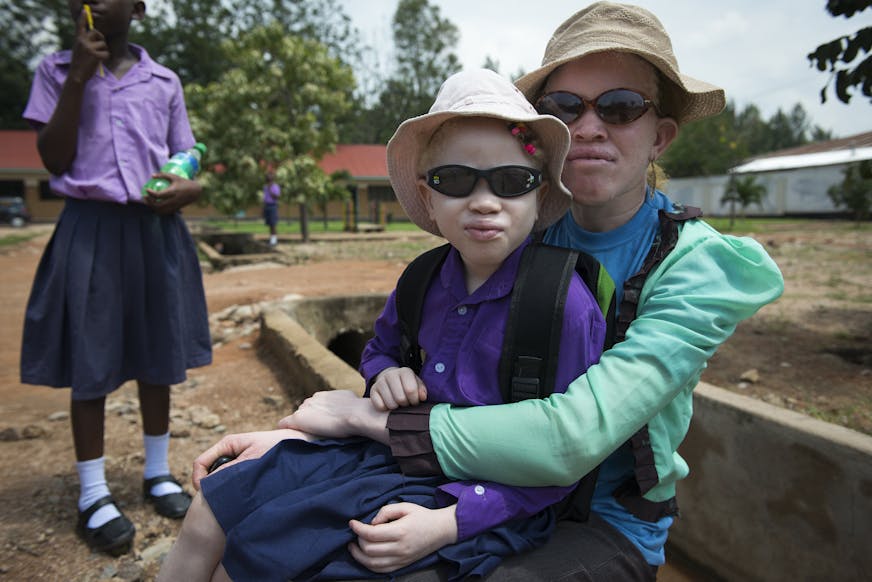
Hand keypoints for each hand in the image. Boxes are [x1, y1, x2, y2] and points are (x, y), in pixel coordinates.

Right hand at [69, 9, 107, 82]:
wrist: (76, 75)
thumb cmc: (79, 63)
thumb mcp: (79, 50)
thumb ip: (86, 42)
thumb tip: (98, 38)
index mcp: (78, 39)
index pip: (80, 26)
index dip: (82, 18)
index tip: (85, 11)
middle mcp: (82, 41)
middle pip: (97, 33)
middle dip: (101, 38)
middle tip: (100, 46)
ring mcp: (88, 48)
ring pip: (104, 44)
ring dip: (103, 51)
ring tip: (96, 57)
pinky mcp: (95, 55)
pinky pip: (106, 53)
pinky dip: (105, 58)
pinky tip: (98, 62)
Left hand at [144, 174, 202, 213]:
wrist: (195, 191)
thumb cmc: (184, 182)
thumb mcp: (174, 176)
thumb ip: (163, 175)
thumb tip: (152, 176)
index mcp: (173, 192)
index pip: (159, 195)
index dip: (150, 193)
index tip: (147, 190)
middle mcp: (173, 200)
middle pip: (158, 205)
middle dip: (149, 202)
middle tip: (145, 197)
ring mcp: (174, 206)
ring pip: (161, 211)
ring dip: (153, 207)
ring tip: (149, 202)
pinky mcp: (175, 209)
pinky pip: (165, 212)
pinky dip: (158, 210)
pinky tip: (155, 206)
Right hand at [191, 428, 310, 489]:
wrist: (301, 444)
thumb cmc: (278, 449)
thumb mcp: (250, 461)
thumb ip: (229, 472)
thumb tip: (209, 486)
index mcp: (228, 444)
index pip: (201, 463)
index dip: (200, 481)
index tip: (205, 496)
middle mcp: (231, 451)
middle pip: (210, 473)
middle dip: (213, 487)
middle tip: (224, 501)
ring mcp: (239, 460)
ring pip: (221, 478)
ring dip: (226, 489)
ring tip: (239, 497)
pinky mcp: (247, 468)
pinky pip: (233, 480)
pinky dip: (236, 488)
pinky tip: (246, 495)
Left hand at [279, 390, 389, 443]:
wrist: (356, 415)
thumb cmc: (358, 409)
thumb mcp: (350, 400)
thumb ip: (344, 402)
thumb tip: (352, 406)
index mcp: (323, 395)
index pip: (315, 406)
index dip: (319, 415)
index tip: (324, 423)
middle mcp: (312, 399)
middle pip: (305, 411)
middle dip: (309, 419)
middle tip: (318, 430)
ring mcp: (305, 409)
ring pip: (298, 417)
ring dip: (301, 425)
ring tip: (307, 435)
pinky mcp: (299, 419)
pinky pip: (285, 423)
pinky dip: (285, 427)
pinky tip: (284, 433)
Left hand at [348, 503, 457, 572]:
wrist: (441, 530)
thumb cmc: (422, 516)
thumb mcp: (405, 506)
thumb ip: (386, 511)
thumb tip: (372, 522)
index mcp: (400, 531)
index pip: (371, 534)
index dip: (358, 528)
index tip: (352, 523)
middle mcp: (400, 548)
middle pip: (369, 549)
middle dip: (358, 540)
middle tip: (357, 532)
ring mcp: (401, 559)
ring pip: (372, 563)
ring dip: (358, 555)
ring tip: (353, 546)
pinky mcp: (402, 565)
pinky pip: (381, 570)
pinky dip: (369, 565)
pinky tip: (364, 556)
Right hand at [369, 367, 426, 410]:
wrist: (390, 379)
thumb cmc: (406, 384)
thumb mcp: (417, 384)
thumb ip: (422, 390)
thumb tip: (422, 397)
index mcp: (404, 372)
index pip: (410, 390)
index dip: (414, 400)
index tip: (414, 401)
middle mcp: (391, 375)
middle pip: (400, 398)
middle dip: (405, 404)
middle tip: (406, 403)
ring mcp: (380, 382)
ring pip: (390, 404)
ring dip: (396, 408)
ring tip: (398, 403)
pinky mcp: (372, 390)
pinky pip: (380, 406)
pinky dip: (385, 408)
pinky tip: (388, 404)